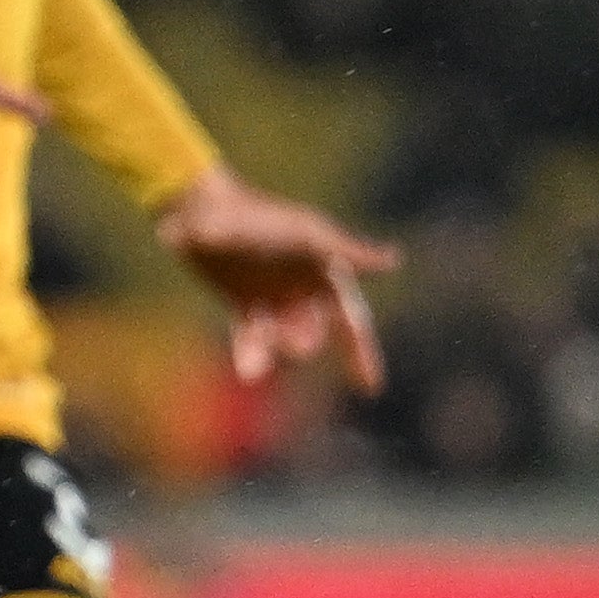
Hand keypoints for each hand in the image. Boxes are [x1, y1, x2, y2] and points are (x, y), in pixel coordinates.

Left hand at [152, 167, 397, 389]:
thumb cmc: (262, 216)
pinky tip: (249, 372)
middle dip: (306, 342)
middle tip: (297, 344)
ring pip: (281, 337)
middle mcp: (302, 287)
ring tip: (258, 366)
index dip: (362, 353)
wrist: (204, 210)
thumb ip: (348, 252)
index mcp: (326, 270)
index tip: (371, 387)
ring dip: (275, 351)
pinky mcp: (242, 302)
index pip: (351, 319)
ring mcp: (272, 296)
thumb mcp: (307, 236)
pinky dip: (251, 353)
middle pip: (314, 331)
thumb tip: (394, 260)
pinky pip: (251, 334)